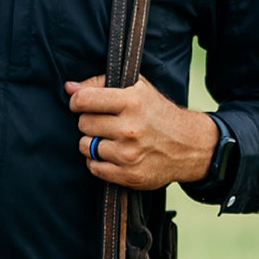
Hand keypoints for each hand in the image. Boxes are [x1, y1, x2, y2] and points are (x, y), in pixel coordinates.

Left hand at [65, 76, 218, 188]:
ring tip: (110, 139)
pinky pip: (94, 167)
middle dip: (90, 122)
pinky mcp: (129, 175)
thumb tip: (69, 87)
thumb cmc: (158, 114)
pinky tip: (112, 154)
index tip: (82, 104)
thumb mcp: (137, 89)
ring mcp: (129, 154)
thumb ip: (101, 84)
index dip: (77, 101)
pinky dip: (98, 162)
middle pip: (83, 124)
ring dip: (93, 142)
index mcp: (131, 102)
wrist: (189, 145)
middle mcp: (130, 128)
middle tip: (105, 123)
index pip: (83, 100)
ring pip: (85, 146)